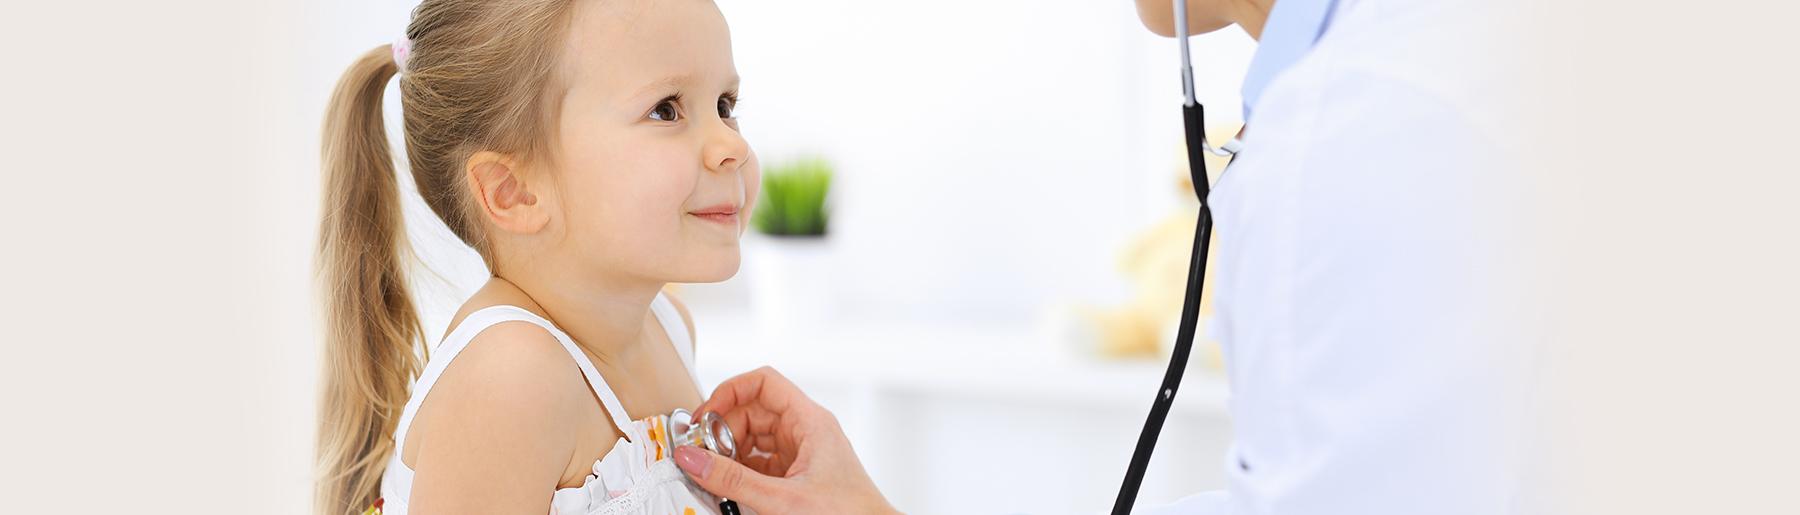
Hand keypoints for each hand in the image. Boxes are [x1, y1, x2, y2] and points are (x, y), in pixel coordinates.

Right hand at [673, 366, 897, 514]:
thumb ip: (733, 480)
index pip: (764, 383)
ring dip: (730, 454)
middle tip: (703, 454)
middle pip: (753, 412)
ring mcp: (801, 454)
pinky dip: (742, 473)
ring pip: (754, 439)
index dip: (730, 392)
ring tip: (715, 474)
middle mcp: (806, 432)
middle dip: (724, 431)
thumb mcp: (783, 498)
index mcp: (810, 421)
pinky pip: (761, 464)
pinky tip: (731, 488)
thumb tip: (693, 458)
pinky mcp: (797, 477)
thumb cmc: (848, 514)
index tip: (704, 416)